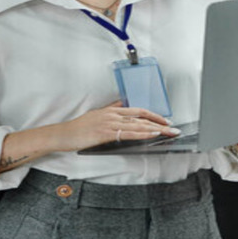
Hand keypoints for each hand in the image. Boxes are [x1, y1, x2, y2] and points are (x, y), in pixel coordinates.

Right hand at [54, 101, 180, 151]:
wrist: (64, 134)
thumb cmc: (79, 127)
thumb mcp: (97, 114)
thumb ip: (110, 109)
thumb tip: (121, 104)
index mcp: (113, 110)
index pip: (139, 111)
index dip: (154, 115)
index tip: (165, 120)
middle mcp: (114, 114)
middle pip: (142, 117)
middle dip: (160, 123)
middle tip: (174, 128)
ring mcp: (110, 123)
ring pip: (138, 124)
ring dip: (156, 129)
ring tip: (169, 132)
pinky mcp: (106, 132)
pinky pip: (129, 133)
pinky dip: (142, 133)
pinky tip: (152, 134)